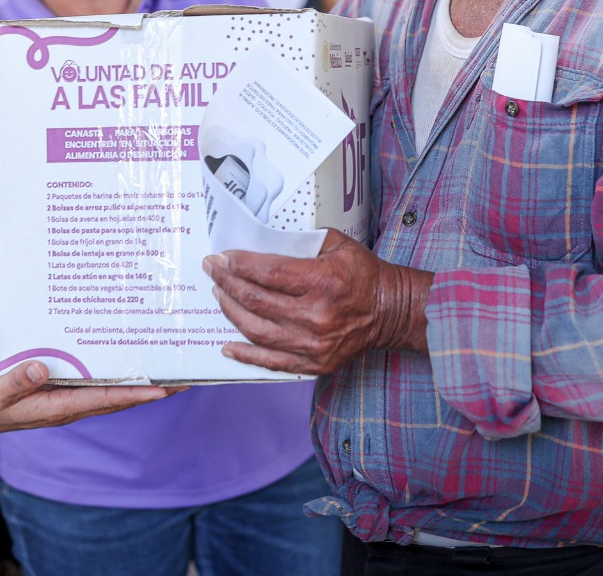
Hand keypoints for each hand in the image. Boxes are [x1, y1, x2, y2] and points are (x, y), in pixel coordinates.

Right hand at [0, 361, 175, 445]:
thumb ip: (16, 381)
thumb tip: (40, 367)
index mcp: (56, 407)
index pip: (104, 400)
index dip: (135, 395)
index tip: (163, 389)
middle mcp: (67, 406)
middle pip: (118, 398)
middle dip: (151, 389)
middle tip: (184, 378)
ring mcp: (65, 401)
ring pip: (111, 392)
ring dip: (139, 383)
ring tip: (168, 371)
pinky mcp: (59, 392)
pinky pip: (95, 385)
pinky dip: (115, 377)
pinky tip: (125, 364)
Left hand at [202, 228, 432, 375]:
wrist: (391, 311)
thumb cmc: (363, 274)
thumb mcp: (337, 244)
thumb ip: (302, 240)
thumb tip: (264, 238)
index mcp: (322, 282)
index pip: (268, 273)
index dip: (240, 265)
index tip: (222, 257)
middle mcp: (316, 316)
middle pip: (256, 301)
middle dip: (227, 283)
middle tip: (211, 269)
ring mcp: (314, 344)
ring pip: (258, 331)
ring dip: (231, 311)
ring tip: (218, 295)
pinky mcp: (315, 363)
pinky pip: (272, 362)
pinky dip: (246, 355)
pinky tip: (227, 346)